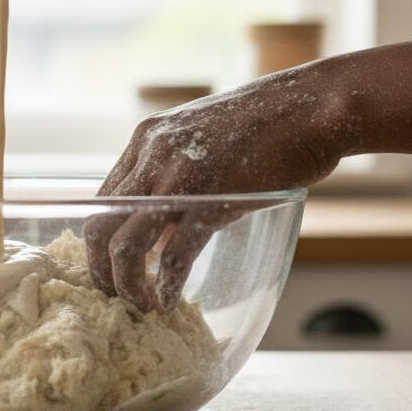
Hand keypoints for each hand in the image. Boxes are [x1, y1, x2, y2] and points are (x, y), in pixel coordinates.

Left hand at [86, 63, 348, 312]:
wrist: (313, 105)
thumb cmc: (265, 125)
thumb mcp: (201, 140)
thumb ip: (175, 176)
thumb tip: (160, 229)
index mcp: (147, 139)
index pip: (100, 198)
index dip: (99, 240)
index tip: (109, 268)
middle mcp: (153, 154)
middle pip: (101, 224)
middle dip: (101, 269)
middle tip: (116, 296)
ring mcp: (181, 177)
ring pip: (126, 243)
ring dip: (128, 284)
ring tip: (142, 305)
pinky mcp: (215, 199)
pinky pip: (175, 253)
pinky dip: (167, 284)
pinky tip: (169, 300)